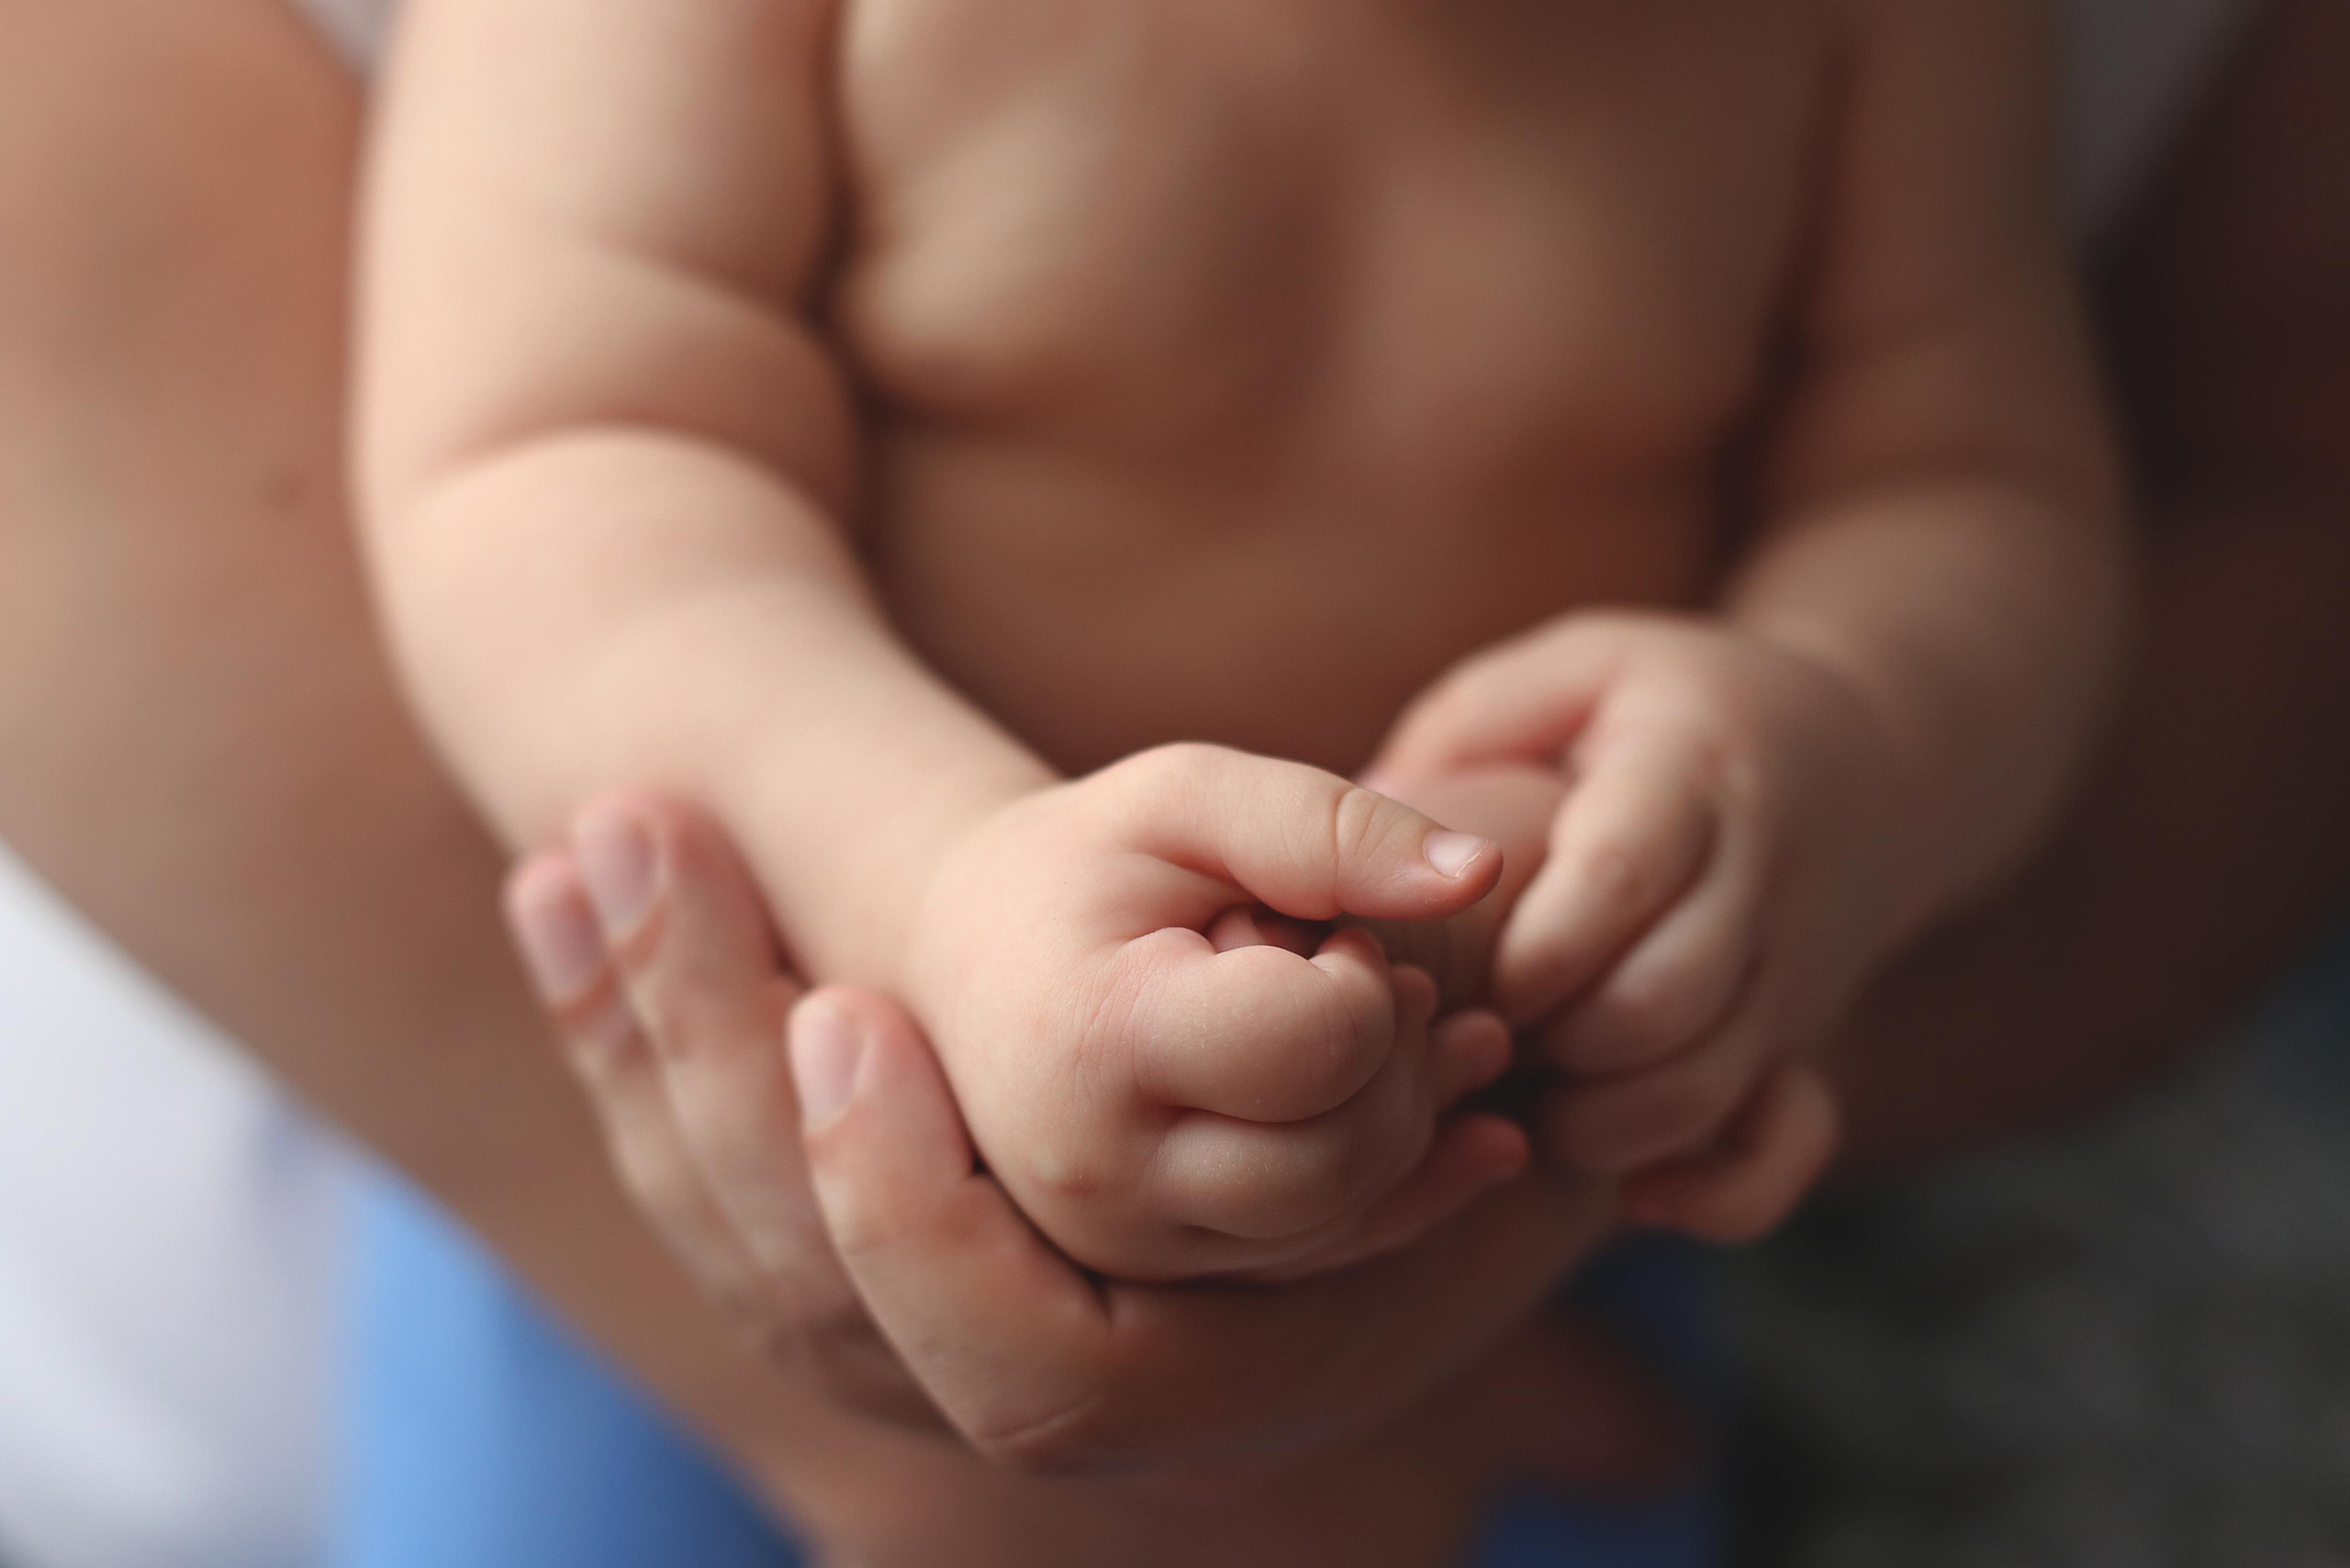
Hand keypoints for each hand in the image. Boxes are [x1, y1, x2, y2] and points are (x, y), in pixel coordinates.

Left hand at [505, 793, 1667, 1484]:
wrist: (1300, 1105)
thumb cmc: (1380, 1064)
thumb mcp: (1413, 1029)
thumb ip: (1402, 982)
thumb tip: (1473, 893)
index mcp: (1168, 1375)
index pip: (994, 1354)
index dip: (906, 1205)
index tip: (855, 1012)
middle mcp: (1005, 1380)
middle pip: (796, 1279)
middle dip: (702, 1056)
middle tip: (646, 845)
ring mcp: (890, 1319)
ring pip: (709, 1223)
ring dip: (624, 1030)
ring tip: (572, 846)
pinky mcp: (819, 1234)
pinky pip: (680, 1166)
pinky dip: (607, 1026)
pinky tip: (557, 884)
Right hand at [900, 742, 1527, 1280]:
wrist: (974, 960)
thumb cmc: (1089, 860)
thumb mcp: (1187, 796)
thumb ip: (1330, 824)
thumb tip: (1485, 873)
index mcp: (1095, 1048)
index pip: (1321, 1043)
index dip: (1358, 970)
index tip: (1307, 922)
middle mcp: (1104, 1179)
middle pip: (1349, 1151)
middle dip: (1389, 1048)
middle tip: (1344, 965)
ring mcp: (1135, 1245)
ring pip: (1354, 1206)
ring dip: (1399, 1101)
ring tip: (1354, 1009)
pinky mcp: (1176, 1270)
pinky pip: (1342, 1245)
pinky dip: (1411, 1165)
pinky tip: (1453, 1089)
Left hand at [1374, 612, 1878, 1239]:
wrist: (1867, 761)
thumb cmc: (1662, 708)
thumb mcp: (1572, 669)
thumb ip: (1467, 727)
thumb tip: (1363, 832)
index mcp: (1688, 770)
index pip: (1618, 874)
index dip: (1532, 946)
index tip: (1471, 973)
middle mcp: (1759, 877)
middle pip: (1664, 1000)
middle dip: (1552, 1043)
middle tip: (1484, 1037)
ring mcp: (1792, 974)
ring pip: (1707, 1086)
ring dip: (1600, 1122)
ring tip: (1528, 1098)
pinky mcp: (1807, 1046)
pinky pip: (1784, 1150)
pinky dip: (1712, 1193)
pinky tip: (1636, 1190)